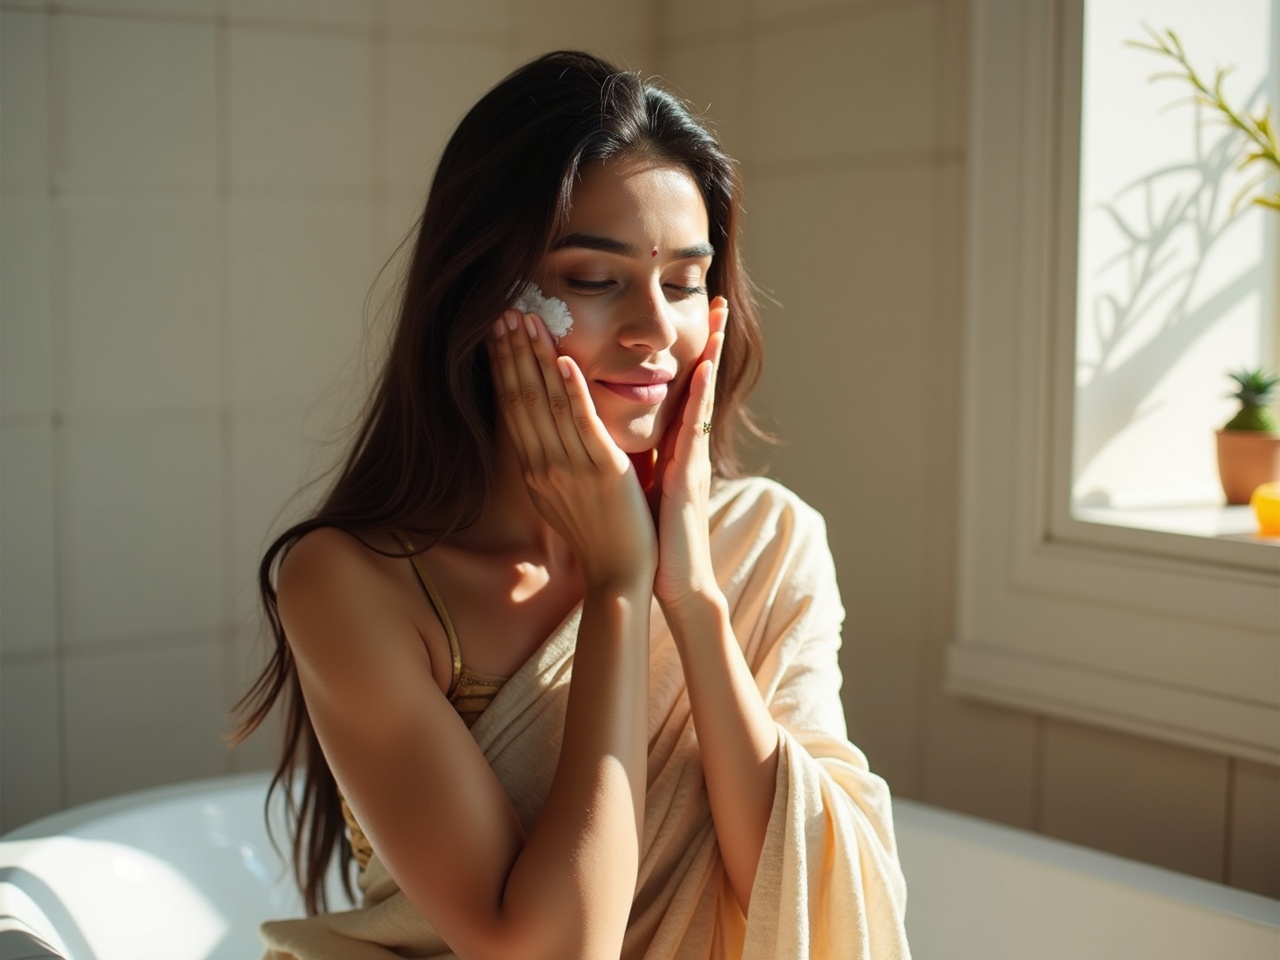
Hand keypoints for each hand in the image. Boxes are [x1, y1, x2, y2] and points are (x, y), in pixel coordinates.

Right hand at [488, 309, 655, 589]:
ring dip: (537, 358)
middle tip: (503, 310)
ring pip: (547, 403)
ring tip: (528, 320)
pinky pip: (584, 424)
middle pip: (521, 398)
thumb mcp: (559, 494)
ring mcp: (571, 468)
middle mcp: (543, 465)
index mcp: (532, 469)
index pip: (510, 407)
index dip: (502, 366)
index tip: (496, 332)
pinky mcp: (603, 471)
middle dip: (512, 351)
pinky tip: (566, 360)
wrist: (620, 572)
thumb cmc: (596, 532)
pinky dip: (573, 391)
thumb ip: (548, 459)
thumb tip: (538, 428)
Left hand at [649, 297, 727, 611]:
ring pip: (701, 393)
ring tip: (717, 315)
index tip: (698, 316)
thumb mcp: (645, 484)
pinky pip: (690, 425)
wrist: (668, 580)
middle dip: (710, 340)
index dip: (693, 352)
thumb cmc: (655, 537)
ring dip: (709, 352)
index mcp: (676, 447)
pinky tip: (704, 366)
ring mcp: (692, 457)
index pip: (684, 388)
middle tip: (717, 297)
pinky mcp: (688, 472)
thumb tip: (623, 434)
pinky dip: (698, 393)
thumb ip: (641, 456)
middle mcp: (688, 446)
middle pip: (699, 381)